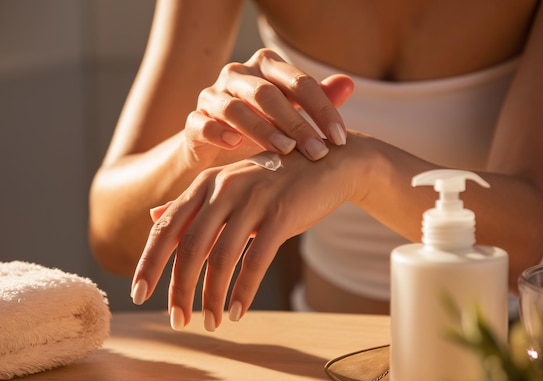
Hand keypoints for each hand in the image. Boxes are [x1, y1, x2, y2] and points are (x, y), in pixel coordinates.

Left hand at [131, 147, 357, 330]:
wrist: (327, 163)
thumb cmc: (275, 180)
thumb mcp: (229, 185)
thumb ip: (192, 203)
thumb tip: (153, 216)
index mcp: (206, 183)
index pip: (167, 227)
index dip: (149, 262)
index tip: (137, 294)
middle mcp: (224, 188)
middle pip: (190, 247)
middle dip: (179, 289)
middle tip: (177, 321)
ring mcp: (253, 200)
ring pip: (221, 258)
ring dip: (213, 297)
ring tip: (211, 323)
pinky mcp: (281, 214)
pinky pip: (256, 260)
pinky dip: (244, 291)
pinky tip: (238, 312)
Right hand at [185, 49, 353, 162]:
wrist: (217, 150)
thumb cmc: (263, 128)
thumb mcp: (293, 114)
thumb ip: (318, 99)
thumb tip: (348, 84)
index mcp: (265, 67)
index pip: (298, 82)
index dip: (322, 109)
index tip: (340, 139)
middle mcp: (237, 75)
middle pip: (267, 93)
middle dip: (296, 123)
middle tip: (317, 151)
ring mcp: (212, 96)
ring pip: (235, 107)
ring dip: (262, 129)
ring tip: (285, 151)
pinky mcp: (194, 121)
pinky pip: (202, 123)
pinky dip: (218, 132)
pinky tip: (236, 145)